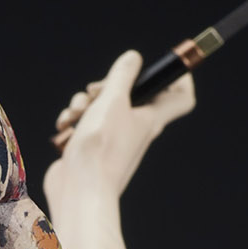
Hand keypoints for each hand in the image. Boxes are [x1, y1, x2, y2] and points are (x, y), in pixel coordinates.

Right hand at [47, 49, 195, 197]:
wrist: (80, 190)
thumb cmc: (101, 149)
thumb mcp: (113, 101)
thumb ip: (123, 75)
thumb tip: (133, 58)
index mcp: (151, 117)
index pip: (181, 98)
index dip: (178, 79)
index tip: (165, 68)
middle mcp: (136, 128)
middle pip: (130, 96)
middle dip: (108, 86)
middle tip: (96, 89)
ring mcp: (113, 139)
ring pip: (102, 108)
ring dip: (84, 103)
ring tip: (76, 113)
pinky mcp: (91, 148)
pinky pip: (85, 125)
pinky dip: (75, 120)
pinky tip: (65, 125)